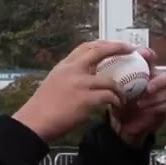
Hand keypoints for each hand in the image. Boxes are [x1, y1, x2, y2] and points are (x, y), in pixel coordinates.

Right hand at [12, 40, 130, 141]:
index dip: (103, 43)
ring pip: (109, 80)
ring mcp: (80, 84)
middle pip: (99, 51)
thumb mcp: (54, 82)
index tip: (115, 44)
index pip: (86, 47)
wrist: (34, 121)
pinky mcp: (85, 99)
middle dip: (118, 48)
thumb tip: (85, 75)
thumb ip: (69, 76)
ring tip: (123, 95)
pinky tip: (117, 104)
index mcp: (64, 65)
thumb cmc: (42, 106)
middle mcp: (72, 70)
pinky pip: (108, 96)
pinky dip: (115, 100)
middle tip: (131, 50)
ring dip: (119, 88)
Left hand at [109, 49, 165, 146]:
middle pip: (165, 76)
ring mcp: (161, 96)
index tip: (144, 54)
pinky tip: (144, 108)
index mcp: (144, 73)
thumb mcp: (114, 90)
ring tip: (140, 103)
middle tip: (148, 88)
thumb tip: (105, 65)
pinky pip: (165, 105)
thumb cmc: (119, 104)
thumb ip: (114, 78)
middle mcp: (155, 82)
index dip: (149, 55)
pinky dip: (154, 106)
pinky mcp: (163, 109)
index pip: (150, 60)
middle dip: (158, 81)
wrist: (122, 125)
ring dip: (155, 97)